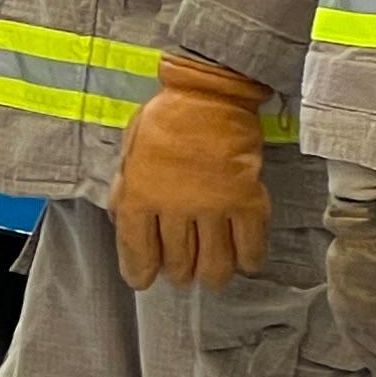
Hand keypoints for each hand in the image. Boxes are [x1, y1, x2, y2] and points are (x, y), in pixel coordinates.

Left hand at [114, 54, 270, 287]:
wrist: (209, 96)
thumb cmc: (165, 121)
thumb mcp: (130, 154)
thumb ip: (127, 191)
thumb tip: (125, 223)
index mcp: (140, 195)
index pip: (137, 249)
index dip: (139, 271)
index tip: (143, 280)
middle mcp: (175, 207)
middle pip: (177, 260)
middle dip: (178, 273)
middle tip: (181, 274)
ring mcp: (213, 206)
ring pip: (214, 261)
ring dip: (211, 275)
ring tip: (210, 277)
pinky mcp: (248, 200)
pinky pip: (250, 244)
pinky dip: (249, 259)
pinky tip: (245, 264)